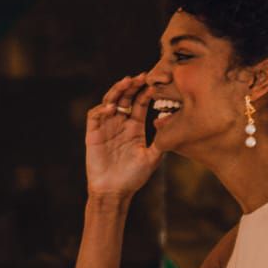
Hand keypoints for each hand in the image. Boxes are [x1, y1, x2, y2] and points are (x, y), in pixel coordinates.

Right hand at [85, 75, 161, 196]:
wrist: (114, 191)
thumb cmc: (133, 177)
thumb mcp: (152, 158)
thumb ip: (161, 142)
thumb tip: (174, 126)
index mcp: (135, 126)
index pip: (140, 102)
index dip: (146, 92)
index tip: (156, 83)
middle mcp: (120, 123)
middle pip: (125, 97)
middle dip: (132, 85)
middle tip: (142, 76)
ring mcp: (106, 127)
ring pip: (110, 101)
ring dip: (117, 91)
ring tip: (127, 82)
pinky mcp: (93, 133)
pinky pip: (95, 116)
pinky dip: (102, 109)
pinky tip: (112, 107)